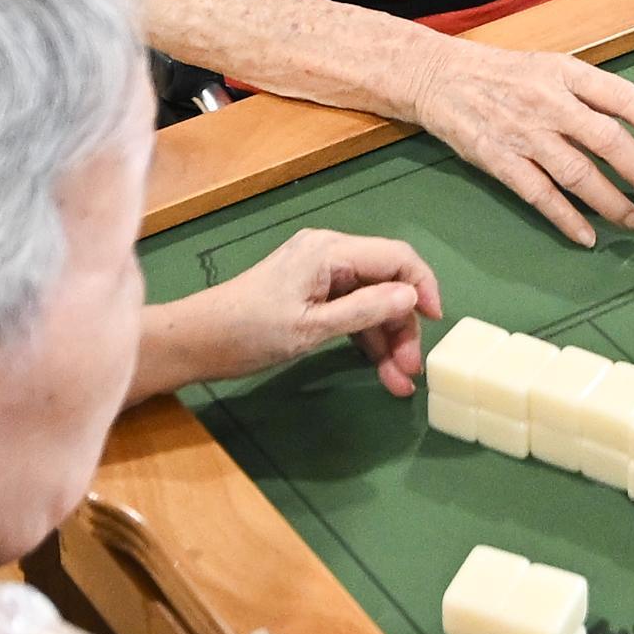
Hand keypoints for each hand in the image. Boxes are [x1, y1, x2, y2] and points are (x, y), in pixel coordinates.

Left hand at [164, 228, 440, 392]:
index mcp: (330, 252)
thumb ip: (364, 311)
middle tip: (410, 371)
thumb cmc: (249, 332)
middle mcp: (329, 254)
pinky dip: (365, 340)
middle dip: (402, 327)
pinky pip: (351, 312)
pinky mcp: (311, 295)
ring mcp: (320, 275)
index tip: (436, 324)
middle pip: (386, 285)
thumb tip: (411, 297)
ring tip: (398, 382)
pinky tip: (380, 370)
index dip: (423, 287)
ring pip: (371, 303)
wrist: (197, 341)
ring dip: (387, 341)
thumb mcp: (312, 327)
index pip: (397, 258)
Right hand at [409, 39, 633, 246]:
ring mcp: (524, 133)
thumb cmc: (506, 74)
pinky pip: (540, 195)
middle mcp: (549, 102)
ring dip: (610, 202)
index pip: (622, 97)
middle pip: (607, 141)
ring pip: (577, 173)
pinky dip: (566, 218)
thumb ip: (589, 95)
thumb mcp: (551, 68)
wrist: (439, 77)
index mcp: (567, 73)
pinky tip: (587, 235)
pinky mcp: (499, 160)